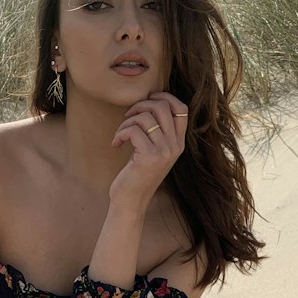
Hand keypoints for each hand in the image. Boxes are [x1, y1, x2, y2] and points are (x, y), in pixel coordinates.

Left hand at [109, 92, 188, 206]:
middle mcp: (175, 146)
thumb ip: (157, 131)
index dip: (165, 97)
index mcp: (179, 143)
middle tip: (128, 116)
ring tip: (120, 134)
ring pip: (146, 117)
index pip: (182, 109)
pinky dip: (120, 133)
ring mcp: (164, 152)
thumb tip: (149, 102)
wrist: (131, 200)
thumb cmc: (137, 174)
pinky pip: (133, 130)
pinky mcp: (149, 157)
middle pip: (162, 107)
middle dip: (141, 105)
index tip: (148, 99)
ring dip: (127, 121)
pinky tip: (116, 143)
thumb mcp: (153, 150)